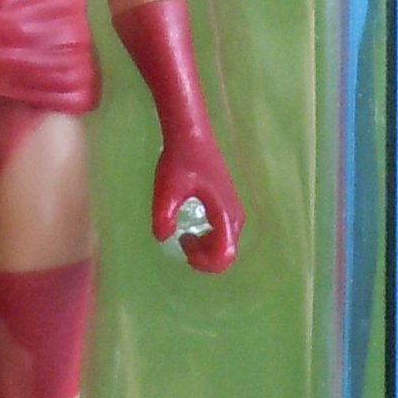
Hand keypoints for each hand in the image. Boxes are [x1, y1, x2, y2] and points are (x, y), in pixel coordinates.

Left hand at [152, 133, 242, 273]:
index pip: (224, 254)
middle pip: (227, 252)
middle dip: (204, 257)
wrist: (191, 135)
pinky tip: (192, 229)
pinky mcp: (228, 204)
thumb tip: (164, 237)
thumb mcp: (166, 190)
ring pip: (227, 243)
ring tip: (185, 237)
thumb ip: (163, 217)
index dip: (203, 262)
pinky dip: (210, 239)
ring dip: (207, 249)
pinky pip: (225, 233)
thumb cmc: (180, 160)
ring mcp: (233, 208)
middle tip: (182, 242)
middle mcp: (234, 214)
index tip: (183, 246)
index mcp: (223, 212)